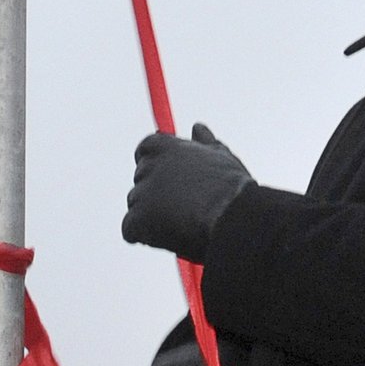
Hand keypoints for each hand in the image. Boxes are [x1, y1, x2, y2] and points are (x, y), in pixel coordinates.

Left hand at [123, 123, 253, 262]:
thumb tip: (197, 127)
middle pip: (140, 178)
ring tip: (182, 224)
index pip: (146, 148)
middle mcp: (151, 165)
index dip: (154, 164)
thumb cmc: (232, 189)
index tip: (167, 179)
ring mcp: (143, 192)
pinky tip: (168, 238)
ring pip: (136, 206)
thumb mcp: (222, 158)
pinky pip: (130, 229)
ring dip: (151, 216)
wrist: (234, 219)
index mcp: (168, 147)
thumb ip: (205, 142)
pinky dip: (144, 236)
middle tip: (181, 208)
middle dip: (155, 193)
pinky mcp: (138, 219)